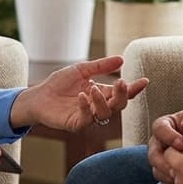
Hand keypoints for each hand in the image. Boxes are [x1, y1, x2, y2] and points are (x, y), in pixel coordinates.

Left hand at [9, 56, 147, 131]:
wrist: (38, 95)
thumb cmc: (59, 83)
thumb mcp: (82, 70)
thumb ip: (101, 66)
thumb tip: (121, 59)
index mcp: (102, 93)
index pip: (122, 93)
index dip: (134, 88)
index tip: (144, 81)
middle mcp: (98, 106)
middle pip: (119, 105)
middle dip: (122, 95)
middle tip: (121, 83)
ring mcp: (88, 116)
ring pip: (106, 113)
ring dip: (102, 100)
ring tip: (92, 88)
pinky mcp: (76, 124)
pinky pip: (87, 119)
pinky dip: (86, 107)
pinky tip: (82, 96)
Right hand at [147, 107, 182, 183]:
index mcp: (165, 125)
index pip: (159, 129)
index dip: (168, 136)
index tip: (182, 143)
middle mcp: (159, 143)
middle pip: (153, 154)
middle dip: (165, 161)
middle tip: (179, 165)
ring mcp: (161, 158)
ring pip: (156, 169)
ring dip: (167, 174)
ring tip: (182, 176)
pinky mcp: (166, 171)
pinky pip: (163, 179)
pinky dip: (172, 182)